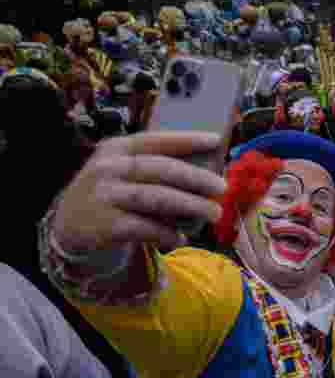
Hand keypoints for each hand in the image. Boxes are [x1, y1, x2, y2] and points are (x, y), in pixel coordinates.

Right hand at [52, 130, 225, 255]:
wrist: (68, 227)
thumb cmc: (111, 197)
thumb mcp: (122, 173)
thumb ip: (153, 168)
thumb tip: (205, 171)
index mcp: (116, 149)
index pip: (155, 140)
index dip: (186, 139)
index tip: (215, 140)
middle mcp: (109, 168)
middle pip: (161, 170)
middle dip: (196, 178)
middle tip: (222, 188)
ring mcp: (105, 196)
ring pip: (156, 198)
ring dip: (190, 205)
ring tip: (213, 213)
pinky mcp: (105, 224)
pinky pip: (144, 228)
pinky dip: (166, 233)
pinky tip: (180, 238)